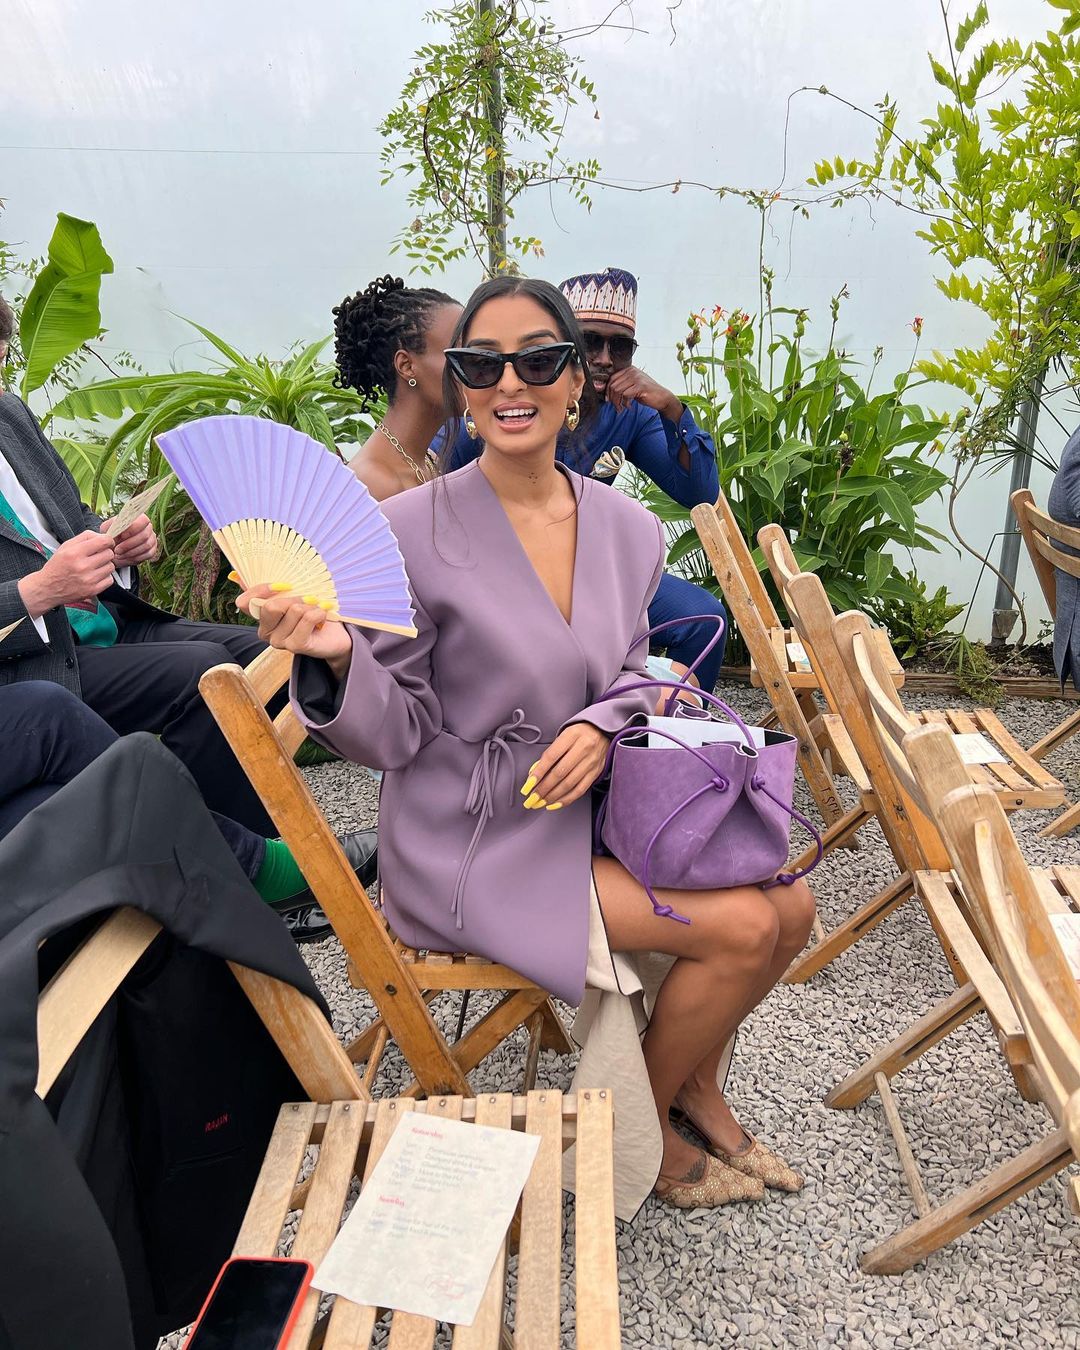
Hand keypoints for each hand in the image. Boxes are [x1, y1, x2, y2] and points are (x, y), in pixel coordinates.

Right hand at [18, 530, 115, 616]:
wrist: (48, 588)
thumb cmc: (57, 566)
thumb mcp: (66, 546)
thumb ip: (85, 537)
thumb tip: (103, 536)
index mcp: (75, 552)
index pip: (103, 541)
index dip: (108, 540)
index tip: (106, 542)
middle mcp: (82, 566)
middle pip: (109, 554)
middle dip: (105, 553)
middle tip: (97, 555)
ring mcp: (89, 579)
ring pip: (111, 566)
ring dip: (105, 565)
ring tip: (95, 566)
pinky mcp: (93, 590)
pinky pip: (110, 579)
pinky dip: (105, 577)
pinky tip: (95, 576)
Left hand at [103, 514, 158, 565]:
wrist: (114, 549)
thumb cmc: (111, 536)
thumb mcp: (107, 528)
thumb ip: (112, 525)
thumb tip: (119, 527)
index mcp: (138, 518)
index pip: (143, 520)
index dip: (133, 528)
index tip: (121, 536)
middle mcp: (148, 527)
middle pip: (144, 535)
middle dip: (129, 544)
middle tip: (116, 550)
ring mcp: (152, 539)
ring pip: (146, 546)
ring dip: (131, 552)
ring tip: (118, 555)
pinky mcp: (152, 550)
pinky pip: (148, 554)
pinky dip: (135, 557)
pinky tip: (125, 557)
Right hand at [237, 584, 353, 678]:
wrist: (336, 636)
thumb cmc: (312, 613)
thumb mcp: (290, 596)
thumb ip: (268, 587)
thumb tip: (236, 575)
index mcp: (260, 617)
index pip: (244, 602)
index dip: (261, 590)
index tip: (285, 585)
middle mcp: (265, 631)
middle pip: (270, 606)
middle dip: (294, 598)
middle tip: (309, 600)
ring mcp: (279, 641)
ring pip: (292, 610)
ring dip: (310, 606)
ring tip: (317, 611)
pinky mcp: (295, 647)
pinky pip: (306, 619)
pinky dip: (319, 613)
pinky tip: (322, 618)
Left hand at [521, 722, 609, 810]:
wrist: (603, 731)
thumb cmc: (579, 733)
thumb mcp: (564, 735)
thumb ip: (550, 753)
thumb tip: (534, 773)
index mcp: (572, 736)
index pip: (551, 757)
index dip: (538, 773)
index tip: (527, 785)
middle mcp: (583, 748)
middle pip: (559, 773)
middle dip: (543, 789)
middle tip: (531, 798)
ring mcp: (591, 762)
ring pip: (569, 784)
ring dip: (552, 796)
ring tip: (540, 803)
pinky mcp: (596, 773)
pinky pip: (580, 790)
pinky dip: (566, 799)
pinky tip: (554, 804)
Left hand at [605, 366, 682, 422]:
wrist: (662, 397)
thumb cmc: (647, 393)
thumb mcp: (632, 386)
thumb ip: (622, 386)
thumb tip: (607, 392)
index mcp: (629, 369)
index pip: (611, 378)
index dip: (607, 390)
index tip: (608, 400)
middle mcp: (632, 371)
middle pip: (613, 385)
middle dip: (612, 398)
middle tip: (616, 406)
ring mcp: (636, 378)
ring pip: (617, 390)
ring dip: (618, 402)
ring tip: (621, 408)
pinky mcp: (640, 386)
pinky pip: (625, 395)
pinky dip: (625, 403)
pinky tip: (629, 406)